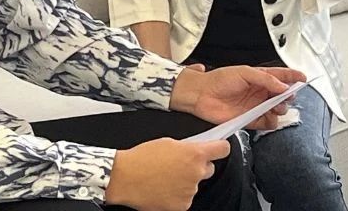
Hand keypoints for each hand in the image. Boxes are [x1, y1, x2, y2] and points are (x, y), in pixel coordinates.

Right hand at [105, 138, 230, 210]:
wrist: (125, 178)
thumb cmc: (142, 158)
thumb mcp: (167, 142)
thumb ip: (186, 147)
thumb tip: (195, 150)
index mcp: (194, 154)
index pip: (222, 150)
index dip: (220, 148)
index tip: (218, 148)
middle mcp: (196, 173)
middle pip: (208, 169)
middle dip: (198, 167)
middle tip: (180, 165)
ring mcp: (190, 192)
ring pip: (194, 185)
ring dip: (185, 182)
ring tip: (165, 177)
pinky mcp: (182, 206)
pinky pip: (185, 198)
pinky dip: (177, 195)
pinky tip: (163, 189)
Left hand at [170, 66, 306, 129]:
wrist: (201, 94)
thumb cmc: (218, 79)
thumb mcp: (244, 72)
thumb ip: (265, 78)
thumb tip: (282, 85)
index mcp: (258, 77)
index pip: (280, 76)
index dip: (292, 76)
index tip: (303, 78)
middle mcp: (258, 91)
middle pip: (281, 95)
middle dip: (288, 96)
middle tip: (287, 96)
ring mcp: (254, 106)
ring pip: (275, 110)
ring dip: (280, 110)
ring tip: (277, 108)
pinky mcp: (249, 119)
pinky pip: (265, 123)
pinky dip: (271, 123)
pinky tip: (271, 120)